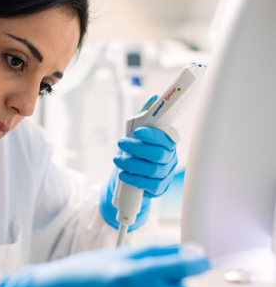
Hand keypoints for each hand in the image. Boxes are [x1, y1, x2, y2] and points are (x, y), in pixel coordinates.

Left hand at [100, 96, 177, 230]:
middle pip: (157, 155)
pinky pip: (149, 185)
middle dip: (137, 148)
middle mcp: (169, 158)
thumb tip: (154, 99)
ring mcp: (165, 174)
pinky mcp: (159, 187)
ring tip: (117, 159)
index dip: (152, 135)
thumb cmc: (137, 150)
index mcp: (168, 143)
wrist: (131, 175)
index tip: (137, 131)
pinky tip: (123, 174)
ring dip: (131, 164)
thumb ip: (145, 117)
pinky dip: (134, 179)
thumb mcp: (138, 133)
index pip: (165, 138)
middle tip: (121, 143)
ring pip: (152, 170)